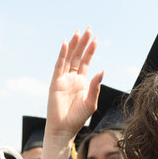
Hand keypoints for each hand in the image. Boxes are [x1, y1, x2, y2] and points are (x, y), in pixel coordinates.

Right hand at [40, 28, 102, 158]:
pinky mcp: (55, 82)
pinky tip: (66, 43)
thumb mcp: (91, 102)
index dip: (90, 50)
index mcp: (81, 82)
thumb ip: (95, 86)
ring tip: (79, 32)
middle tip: (89, 29)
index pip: (86, 62)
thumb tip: (102, 70)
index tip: (96, 39)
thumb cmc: (78, 118)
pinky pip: (59, 65)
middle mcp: (72, 78)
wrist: (64, 128)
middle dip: (83, 43)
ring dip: (74, 45)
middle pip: (78, 56)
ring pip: (69, 58)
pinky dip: (62, 54)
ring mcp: (63, 79)